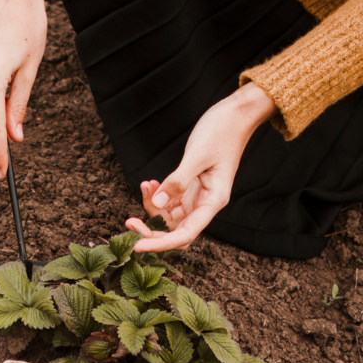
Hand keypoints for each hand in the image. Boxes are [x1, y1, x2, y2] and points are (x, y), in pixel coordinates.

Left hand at [126, 82, 277, 251]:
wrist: (234, 115)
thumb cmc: (221, 132)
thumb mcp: (197, 155)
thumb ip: (178, 180)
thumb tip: (159, 203)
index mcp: (213, 202)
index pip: (186, 234)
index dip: (161, 244)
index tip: (137, 246)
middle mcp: (205, 204)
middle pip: (175, 230)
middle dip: (151, 229)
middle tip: (129, 221)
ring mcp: (197, 196)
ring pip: (169, 216)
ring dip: (152, 206)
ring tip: (146, 185)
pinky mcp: (190, 187)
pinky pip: (169, 200)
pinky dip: (157, 194)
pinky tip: (150, 183)